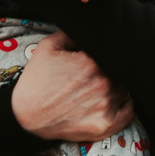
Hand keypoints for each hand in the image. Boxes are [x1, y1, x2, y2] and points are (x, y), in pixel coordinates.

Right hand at [11, 32, 133, 141]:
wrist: (25, 115)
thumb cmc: (36, 80)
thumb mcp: (48, 47)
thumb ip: (72, 34)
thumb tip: (89, 29)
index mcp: (91, 61)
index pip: (112, 53)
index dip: (107, 56)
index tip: (100, 59)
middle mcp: (102, 82)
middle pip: (120, 72)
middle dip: (111, 71)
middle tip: (98, 76)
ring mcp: (105, 105)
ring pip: (125, 90)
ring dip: (118, 88)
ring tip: (102, 89)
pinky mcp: (105, 125)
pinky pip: (129, 113)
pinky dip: (125, 107)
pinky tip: (115, 103)